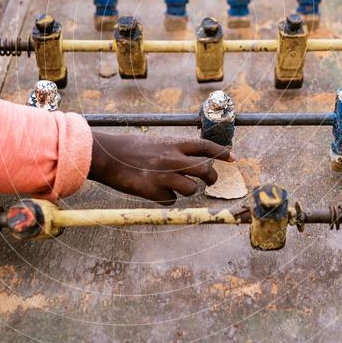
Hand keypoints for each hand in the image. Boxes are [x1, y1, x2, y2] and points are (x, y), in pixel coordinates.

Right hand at [88, 132, 233, 204]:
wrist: (108, 156)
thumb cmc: (130, 148)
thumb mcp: (156, 142)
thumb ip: (174, 150)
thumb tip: (192, 160)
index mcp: (174, 144)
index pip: (205, 146)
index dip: (222, 152)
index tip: (233, 158)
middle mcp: (173, 159)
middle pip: (205, 171)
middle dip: (211, 178)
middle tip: (209, 182)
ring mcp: (165, 176)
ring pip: (191, 189)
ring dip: (186, 190)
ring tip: (173, 186)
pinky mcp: (154, 191)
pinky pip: (170, 200)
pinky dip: (165, 198)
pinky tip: (153, 191)